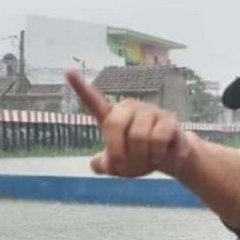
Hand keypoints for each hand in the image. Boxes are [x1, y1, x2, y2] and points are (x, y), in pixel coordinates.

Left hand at [66, 71, 193, 177]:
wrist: (171, 159)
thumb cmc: (139, 158)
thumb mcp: (118, 167)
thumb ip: (103, 166)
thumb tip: (98, 163)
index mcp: (112, 118)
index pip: (93, 101)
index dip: (80, 88)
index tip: (69, 72)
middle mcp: (128, 109)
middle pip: (114, 125)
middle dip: (118, 151)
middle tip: (125, 168)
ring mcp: (149, 111)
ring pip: (139, 137)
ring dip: (142, 158)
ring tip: (148, 161)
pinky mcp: (168, 119)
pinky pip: (159, 138)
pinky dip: (158, 155)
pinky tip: (163, 156)